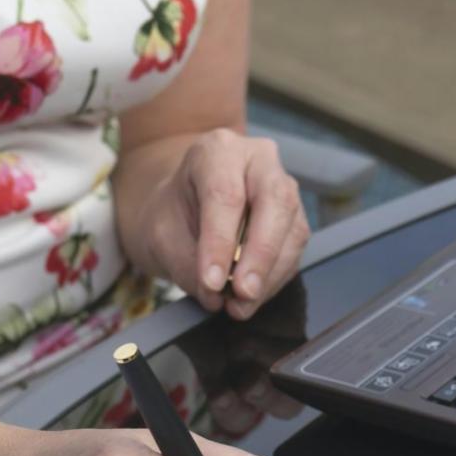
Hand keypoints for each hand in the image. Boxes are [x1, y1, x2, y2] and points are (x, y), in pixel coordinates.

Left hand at [131, 129, 309, 320]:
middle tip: (242, 293)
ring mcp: (284, 188)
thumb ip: (185, 263)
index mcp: (218, 151)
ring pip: (291, 230)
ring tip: (240, 305)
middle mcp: (259, 162)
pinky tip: (251, 297)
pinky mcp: (295, 219)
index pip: (225, 195)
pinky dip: (274, 280)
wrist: (185, 207)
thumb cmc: (172, 213)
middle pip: (274, 203)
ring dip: (269, 275)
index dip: (220, 242)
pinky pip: (294, 251)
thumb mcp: (160, 234)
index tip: (210, 282)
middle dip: (260, 255)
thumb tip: (215, 295)